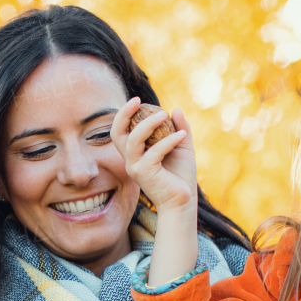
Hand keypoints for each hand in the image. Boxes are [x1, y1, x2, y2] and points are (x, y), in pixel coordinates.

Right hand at [110, 97, 197, 215]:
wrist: (184, 201)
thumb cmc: (180, 176)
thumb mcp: (182, 146)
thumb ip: (180, 128)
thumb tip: (176, 110)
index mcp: (135, 152)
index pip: (121, 130)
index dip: (124, 114)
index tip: (138, 100)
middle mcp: (131, 159)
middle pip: (117, 133)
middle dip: (124, 114)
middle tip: (138, 100)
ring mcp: (135, 167)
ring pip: (133, 140)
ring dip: (148, 124)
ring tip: (165, 115)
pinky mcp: (145, 174)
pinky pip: (154, 152)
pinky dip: (169, 141)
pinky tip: (182, 136)